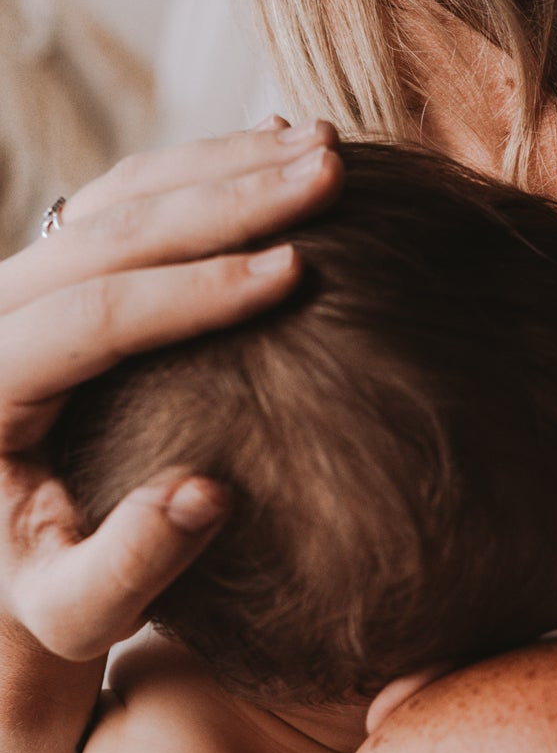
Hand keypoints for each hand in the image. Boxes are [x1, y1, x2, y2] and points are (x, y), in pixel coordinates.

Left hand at [0, 119, 341, 673]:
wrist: (7, 532)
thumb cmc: (44, 577)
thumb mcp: (74, 610)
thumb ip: (127, 566)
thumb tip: (208, 495)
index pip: (96, 313)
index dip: (200, 290)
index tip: (299, 271)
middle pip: (114, 228)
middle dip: (231, 197)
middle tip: (329, 175)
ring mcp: (26, 275)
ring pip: (125, 191)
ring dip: (228, 162)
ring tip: (323, 147)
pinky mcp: (62, 261)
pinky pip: (132, 191)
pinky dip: (208, 163)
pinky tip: (275, 142)